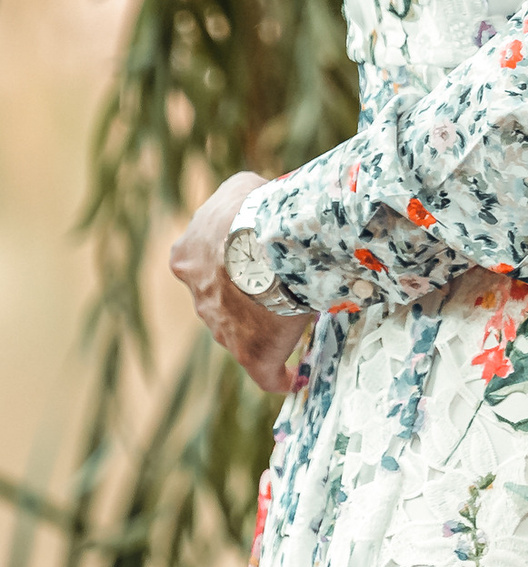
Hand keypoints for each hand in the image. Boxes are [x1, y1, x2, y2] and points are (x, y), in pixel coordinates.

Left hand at [170, 172, 313, 398]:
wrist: (266, 244)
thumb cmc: (253, 210)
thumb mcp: (239, 188)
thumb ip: (238, 203)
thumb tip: (255, 209)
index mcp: (187, 257)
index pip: (207, 264)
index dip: (234, 261)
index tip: (259, 259)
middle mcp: (198, 297)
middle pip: (222, 301)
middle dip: (249, 295)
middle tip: (285, 281)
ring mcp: (222, 330)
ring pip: (242, 333)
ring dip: (265, 327)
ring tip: (300, 315)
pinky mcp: (251, 354)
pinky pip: (266, 373)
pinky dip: (278, 376)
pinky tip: (293, 378)